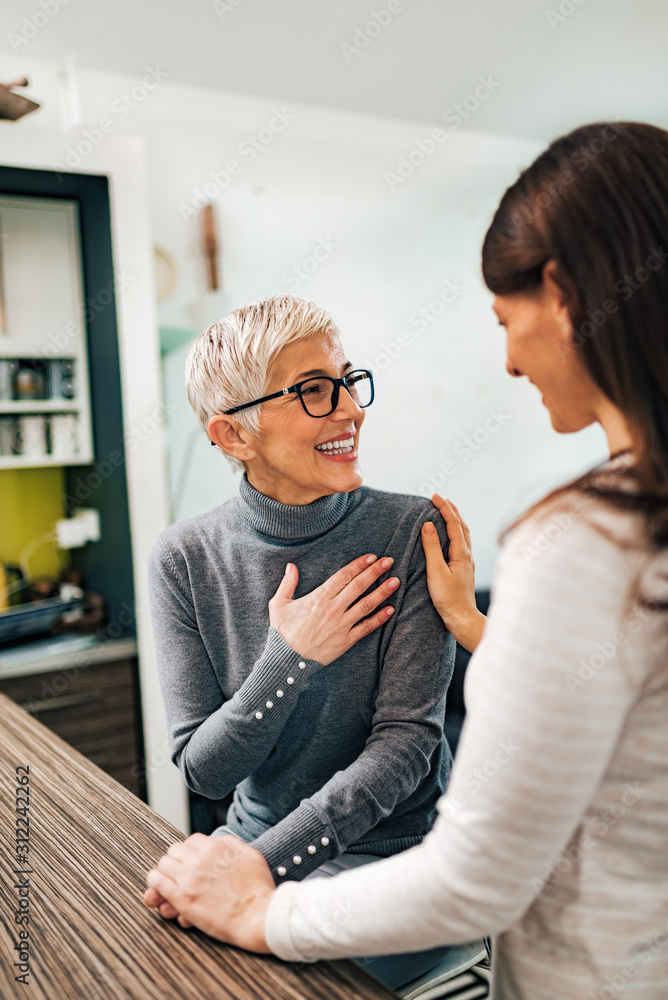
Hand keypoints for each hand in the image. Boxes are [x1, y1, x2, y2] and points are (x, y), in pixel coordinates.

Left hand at [144, 833, 273, 951]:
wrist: (258, 916)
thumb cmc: (258, 888)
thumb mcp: (251, 855)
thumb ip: (233, 843)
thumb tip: (218, 841)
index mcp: (216, 847)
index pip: (191, 841)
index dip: (190, 852)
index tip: (191, 862)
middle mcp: (199, 860)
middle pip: (174, 851)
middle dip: (176, 861)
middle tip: (179, 873)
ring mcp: (189, 879)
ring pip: (163, 864)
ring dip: (164, 872)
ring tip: (168, 882)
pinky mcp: (182, 899)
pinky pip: (158, 882)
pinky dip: (155, 883)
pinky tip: (157, 891)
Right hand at [269, 553, 399, 664]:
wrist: (287, 661)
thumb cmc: (282, 632)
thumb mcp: (278, 605)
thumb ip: (287, 584)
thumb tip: (291, 566)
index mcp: (318, 598)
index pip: (343, 576)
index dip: (358, 565)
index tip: (372, 556)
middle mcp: (332, 609)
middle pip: (358, 586)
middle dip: (375, 572)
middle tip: (389, 561)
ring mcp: (341, 625)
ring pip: (366, 605)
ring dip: (382, 592)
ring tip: (396, 581)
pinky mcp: (346, 640)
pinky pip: (366, 627)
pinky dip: (379, 618)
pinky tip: (391, 609)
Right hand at [421, 495, 485, 652]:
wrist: (463, 619)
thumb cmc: (448, 599)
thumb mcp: (436, 571)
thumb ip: (431, 547)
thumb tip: (428, 525)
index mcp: (461, 553)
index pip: (453, 523)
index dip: (444, 508)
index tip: (434, 496)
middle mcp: (467, 555)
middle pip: (462, 526)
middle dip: (452, 511)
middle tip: (441, 499)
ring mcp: (467, 563)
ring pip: (463, 535)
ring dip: (455, 521)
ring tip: (447, 513)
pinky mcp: (464, 570)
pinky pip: (461, 544)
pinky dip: (456, 533)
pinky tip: (451, 539)